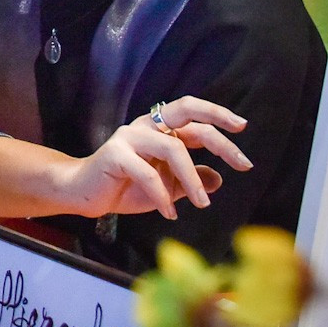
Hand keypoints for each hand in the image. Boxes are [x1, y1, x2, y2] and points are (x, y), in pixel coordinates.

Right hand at [59, 98, 252, 220]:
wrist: (84, 194)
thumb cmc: (125, 187)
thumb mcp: (166, 186)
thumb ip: (190, 180)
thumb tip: (217, 179)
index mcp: (159, 127)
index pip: (192, 113)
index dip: (218, 116)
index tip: (242, 128)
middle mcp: (146, 125)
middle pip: (185, 113)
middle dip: (217, 135)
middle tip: (241, 161)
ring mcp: (129, 137)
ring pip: (172, 148)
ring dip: (191, 179)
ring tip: (202, 204)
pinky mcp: (115, 154)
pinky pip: (148, 174)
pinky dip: (163, 196)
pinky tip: (169, 213)